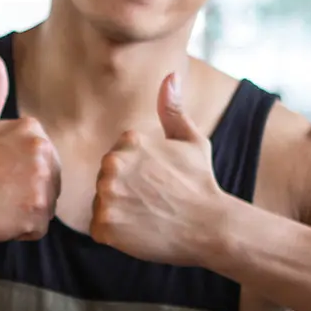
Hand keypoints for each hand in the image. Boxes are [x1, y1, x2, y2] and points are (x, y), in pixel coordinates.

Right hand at [0, 54, 61, 243]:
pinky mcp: (37, 211)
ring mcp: (41, 181)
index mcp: (32, 129)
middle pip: (51, 182)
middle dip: (25, 192)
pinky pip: (39, 227)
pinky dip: (21, 229)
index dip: (19, 173)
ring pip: (46, 205)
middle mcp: (42, 151)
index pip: (43, 161)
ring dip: (24, 211)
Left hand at [90, 73, 233, 266]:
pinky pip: (99, 229)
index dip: (137, 176)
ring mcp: (107, 195)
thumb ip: (173, 109)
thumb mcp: (192, 141)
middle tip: (153, 202)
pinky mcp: (105, 224)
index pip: (117, 161)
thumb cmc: (202, 183)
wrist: (211, 226)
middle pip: (105, 181)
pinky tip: (140, 232)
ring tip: (148, 216)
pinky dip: (116, 234)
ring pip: (101, 204)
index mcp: (129, 140)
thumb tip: (171, 76)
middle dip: (124, 192)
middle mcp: (113, 164)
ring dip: (119, 213)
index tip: (158, 184)